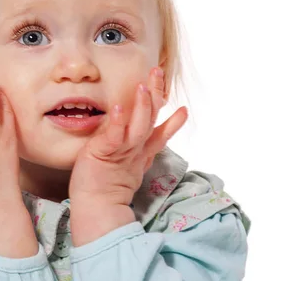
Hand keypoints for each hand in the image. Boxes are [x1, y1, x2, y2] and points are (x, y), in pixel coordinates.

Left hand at [69, 67, 187, 230]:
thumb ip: (142, 152)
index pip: (159, 131)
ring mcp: (121, 151)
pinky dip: (118, 121)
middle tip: (158, 71)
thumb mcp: (131, 166)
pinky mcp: (104, 153)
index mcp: (140, 151)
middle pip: (150, 119)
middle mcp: (134, 149)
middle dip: (155, 94)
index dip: (172, 120)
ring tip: (144, 86)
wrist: (96, 208)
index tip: (183, 108)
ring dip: (142, 106)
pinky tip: (120, 108)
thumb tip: (154, 141)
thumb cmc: (107, 186)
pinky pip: (114, 135)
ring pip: (137, 126)